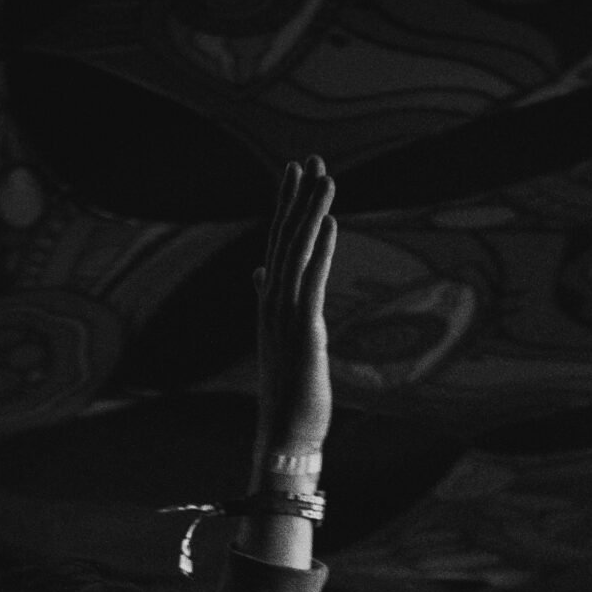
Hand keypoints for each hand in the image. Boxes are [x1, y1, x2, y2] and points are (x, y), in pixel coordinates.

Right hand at [253, 157, 336, 472]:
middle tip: (311, 158)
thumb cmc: (287, 393)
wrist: (284, 433)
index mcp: (269, 302)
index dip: (286, 206)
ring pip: (298, 252)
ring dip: (312, 212)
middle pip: (286, 239)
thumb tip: (260, 274)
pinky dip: (321, 249)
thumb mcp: (281, 339)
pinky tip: (331, 223)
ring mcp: (284, 315)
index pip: (278, 244)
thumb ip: (271, 302)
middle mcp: (272, 302)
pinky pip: (312, 281)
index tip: (294, 171)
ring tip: (326, 177)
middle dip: (298, 198)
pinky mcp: (304, 331)